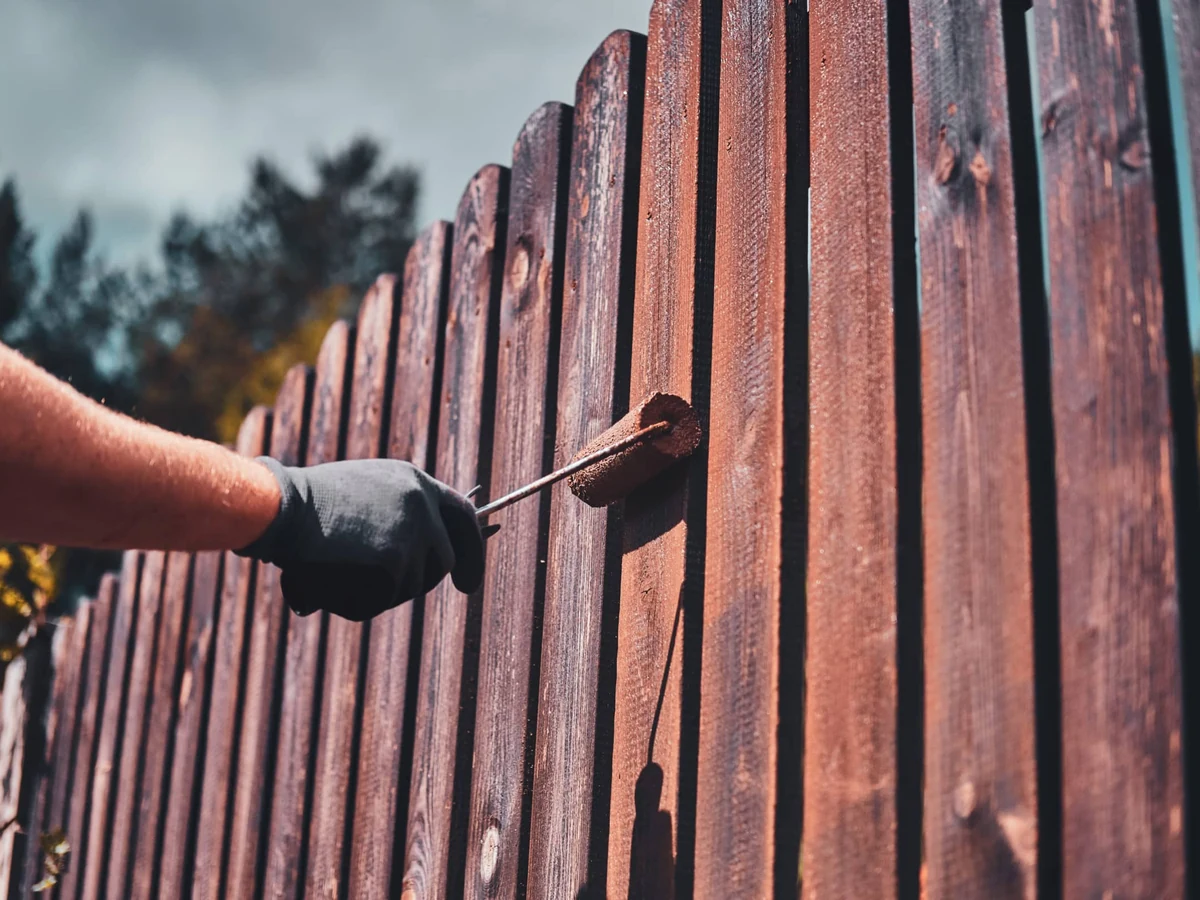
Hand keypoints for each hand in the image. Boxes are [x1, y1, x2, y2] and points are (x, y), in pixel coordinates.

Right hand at [237, 457, 484, 619]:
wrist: (281, 507)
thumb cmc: (305, 506)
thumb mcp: (363, 496)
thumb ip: (396, 517)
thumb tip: (420, 561)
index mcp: (414, 482)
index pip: (462, 516)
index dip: (472, 549)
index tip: (468, 578)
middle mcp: (421, 502)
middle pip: (446, 559)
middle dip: (437, 580)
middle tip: (424, 591)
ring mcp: (412, 529)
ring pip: (414, 585)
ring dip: (383, 592)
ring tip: (343, 577)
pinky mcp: (396, 558)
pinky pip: (386, 598)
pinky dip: (359, 602)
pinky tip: (333, 584)